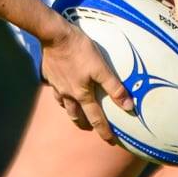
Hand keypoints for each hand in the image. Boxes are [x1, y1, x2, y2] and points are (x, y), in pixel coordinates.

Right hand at [40, 22, 132, 144]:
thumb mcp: (102, 68)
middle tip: (92, 129)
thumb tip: (128, 106)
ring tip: (77, 114)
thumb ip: (115, 87)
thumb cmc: (81, 50)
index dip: (104, 131)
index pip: (96, 119)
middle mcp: (68, 94)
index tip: (110, 141)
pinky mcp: (49, 75)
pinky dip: (60, 96)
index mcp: (82, 94)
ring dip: (72, 113)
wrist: (54, 35)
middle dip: (85, 124)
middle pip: (77, 116)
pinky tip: (62, 91)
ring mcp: (56, 85)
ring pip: (64, 106)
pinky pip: (55, 91)